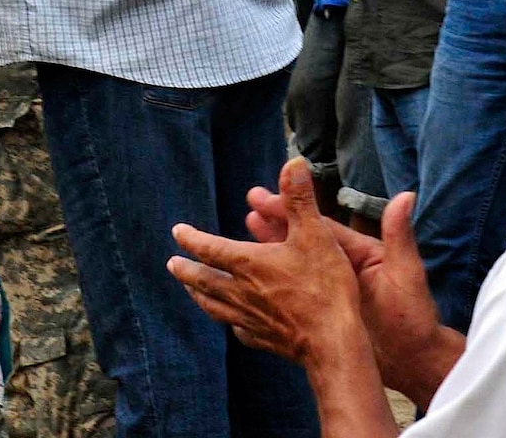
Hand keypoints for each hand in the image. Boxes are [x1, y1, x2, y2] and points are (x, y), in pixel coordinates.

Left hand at [167, 158, 366, 365]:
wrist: (333, 342)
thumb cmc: (325, 286)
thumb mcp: (316, 234)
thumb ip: (300, 199)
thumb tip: (293, 162)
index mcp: (248, 263)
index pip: (209, 248)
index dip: (191, 238)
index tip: (177, 231)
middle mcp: (242, 292)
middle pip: (204, 280)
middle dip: (186, 270)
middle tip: (172, 264)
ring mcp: (250, 319)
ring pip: (215, 307)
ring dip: (199, 296)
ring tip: (191, 291)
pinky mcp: (264, 340)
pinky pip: (240, 331)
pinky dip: (232, 323)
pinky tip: (234, 324)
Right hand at [240, 182, 462, 407]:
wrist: (412, 362)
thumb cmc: (414, 318)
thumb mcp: (407, 274)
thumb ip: (400, 236)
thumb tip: (407, 196)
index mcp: (360, 251)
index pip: (320, 224)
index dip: (292, 208)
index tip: (265, 198)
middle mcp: (343, 266)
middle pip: (303, 239)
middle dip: (276, 223)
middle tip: (249, 207)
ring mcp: (332, 291)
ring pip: (294, 266)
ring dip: (270, 250)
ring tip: (245, 237)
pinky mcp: (325, 311)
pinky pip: (295, 294)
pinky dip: (275, 286)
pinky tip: (255, 285)